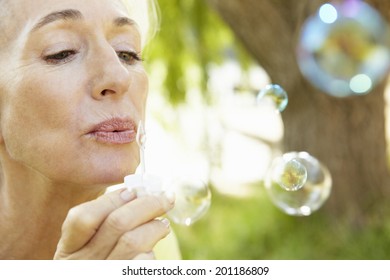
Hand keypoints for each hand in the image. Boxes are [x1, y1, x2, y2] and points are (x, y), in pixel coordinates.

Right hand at [54, 188, 174, 258]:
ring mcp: (103, 273)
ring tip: (163, 225)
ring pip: (134, 241)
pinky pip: (143, 262)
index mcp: (69, 248)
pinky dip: (152, 252)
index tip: (134, 190)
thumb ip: (102, 222)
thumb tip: (137, 193)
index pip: (83, 217)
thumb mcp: (86, 248)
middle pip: (117, 223)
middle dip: (147, 204)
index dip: (112, 199)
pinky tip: (152, 250)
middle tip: (166, 197)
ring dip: (155, 227)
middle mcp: (82, 263)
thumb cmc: (97, 264)